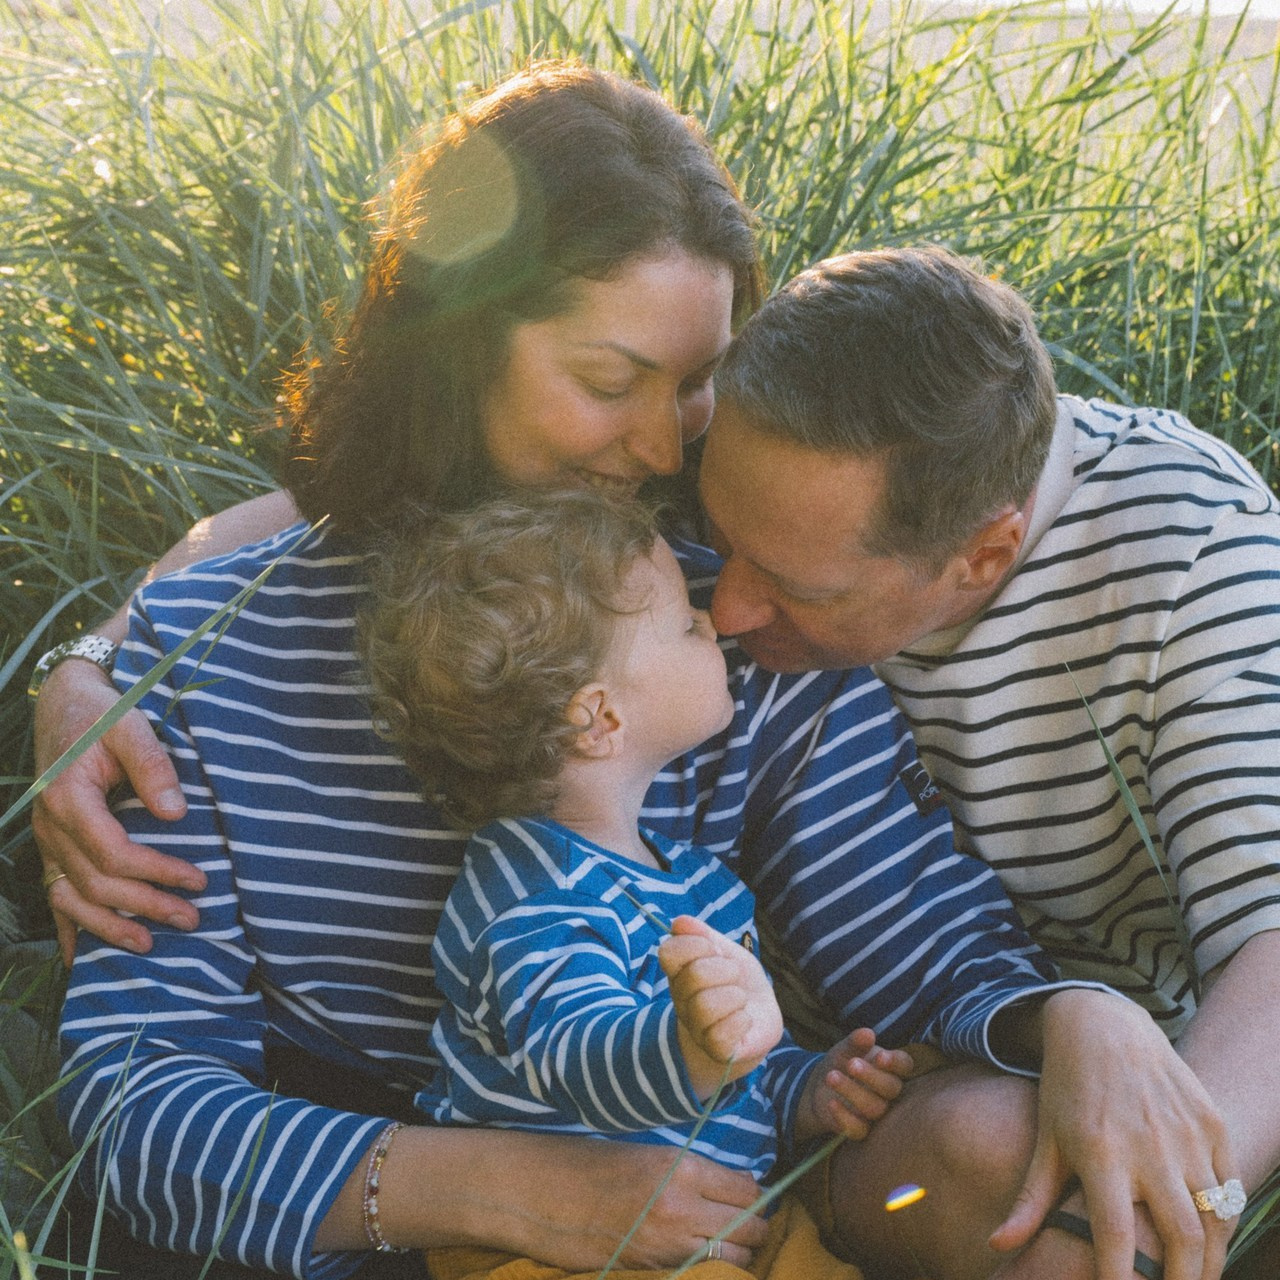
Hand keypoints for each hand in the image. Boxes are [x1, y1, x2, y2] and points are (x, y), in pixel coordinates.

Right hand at [32, 656, 205, 962]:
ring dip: (108, 926)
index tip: (198, 881)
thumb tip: (175, 813)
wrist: (65, 703)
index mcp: (69, 799)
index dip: (157, 872)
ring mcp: (46, 839)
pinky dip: (67, 926)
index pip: (114, 852)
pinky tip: (77, 957)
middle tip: (191, 919)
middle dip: (144, 905)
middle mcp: (50, 826)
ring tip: (148, 945)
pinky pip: (54, 892)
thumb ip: (152, 766)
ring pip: (69, 897)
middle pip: (96, 882)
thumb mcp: (130, 727)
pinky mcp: (50, 845)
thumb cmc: (103, 713)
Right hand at [349, 1124, 771, 1268]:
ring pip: (733, 1258)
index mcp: (681, 1168)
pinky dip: (707, 1266)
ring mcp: (666, 1246)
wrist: (536, 1195)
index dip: (753, 1192)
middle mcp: (681, 1209)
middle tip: (744, 1221)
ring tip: (724, 1241)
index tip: (747, 1193)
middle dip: (754, 1227)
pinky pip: (698, 1271)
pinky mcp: (650, 1271)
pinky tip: (696, 1255)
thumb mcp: (644, 1152)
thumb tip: (727, 1185)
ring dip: (735, 1251)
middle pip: (751, 1229)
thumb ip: (687, 1170)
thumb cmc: (586, 1162)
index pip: (749, 1189)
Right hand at [659, 914, 782, 1093]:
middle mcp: (682, 1001)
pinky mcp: (717, 1049)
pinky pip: (722, 1034)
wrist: (758, 1020)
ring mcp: (697, 1027)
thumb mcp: (727, 952)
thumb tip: (679, 922)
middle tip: (734, 975)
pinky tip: (744, 1019)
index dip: (696, 944)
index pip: (669, 952)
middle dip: (726, 969)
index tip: (715, 949)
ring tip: (740, 999)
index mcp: (680, 973)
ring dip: (734, 996)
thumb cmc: (738, 982)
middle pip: (695, 975)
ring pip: (706, 1005)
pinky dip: (741, 1020)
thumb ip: (704, 936)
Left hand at [795, 1026, 913, 1144]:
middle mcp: (888, 1092)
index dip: (895, 1062)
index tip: (880, 1057)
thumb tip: (868, 1033)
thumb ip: (856, 1042)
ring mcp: (876, 1112)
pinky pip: (859, 1129)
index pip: (904, 1065)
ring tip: (831, 1076)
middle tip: (851, 1064)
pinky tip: (831, 1103)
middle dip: (871, 1076)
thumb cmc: (842, 1062)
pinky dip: (845, 1117)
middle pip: (891, 1088)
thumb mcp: (846, 1049)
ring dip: (853, 1092)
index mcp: (891, 1068)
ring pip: (875, 1108)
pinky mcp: (861, 1129)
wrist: (820, 1086)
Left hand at [989, 988, 1233, 1279]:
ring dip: (1210, 1262)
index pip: (1117, 1233)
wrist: (1104, 1025)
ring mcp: (1185, 1132)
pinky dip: (1225, 1223)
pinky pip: (1229, 1188)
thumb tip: (998, 1244)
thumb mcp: (1046, 1138)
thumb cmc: (1068, 1089)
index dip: (1120, 1276)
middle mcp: (1148, 1142)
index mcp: (1100, 1150)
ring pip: (1214, 1219)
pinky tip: (1210, 1244)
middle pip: (1182, 1236)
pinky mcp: (1210, 1121)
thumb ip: (1030, 1198)